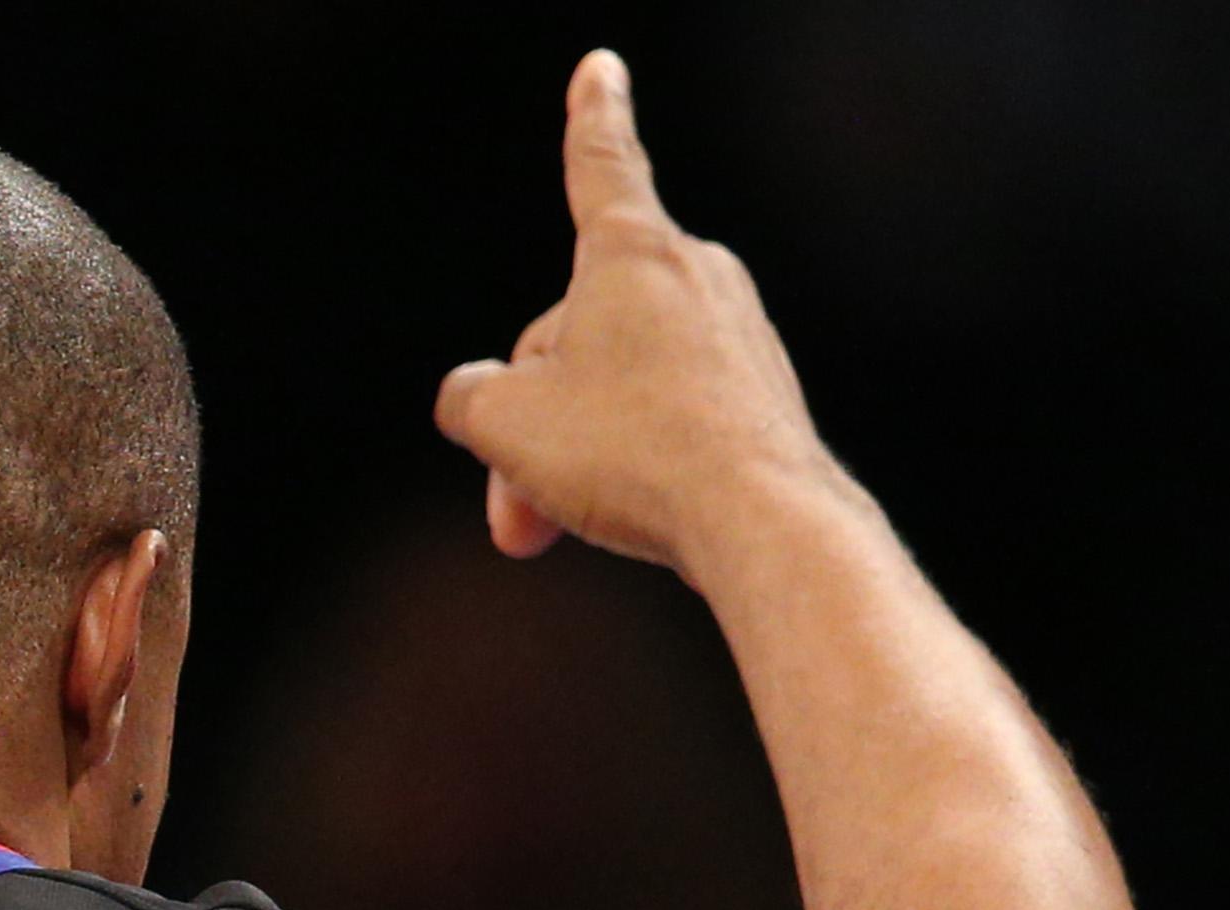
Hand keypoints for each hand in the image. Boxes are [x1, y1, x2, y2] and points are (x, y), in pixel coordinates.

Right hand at [435, 51, 841, 579]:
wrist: (759, 519)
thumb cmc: (633, 453)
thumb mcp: (503, 422)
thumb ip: (468, 396)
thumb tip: (478, 396)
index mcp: (629, 255)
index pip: (601, 167)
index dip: (589, 118)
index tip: (601, 70)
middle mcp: (693, 276)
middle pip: (576, 332)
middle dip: (533, 417)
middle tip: (513, 503)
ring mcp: (735, 333)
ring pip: (619, 383)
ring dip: (572, 454)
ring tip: (559, 519)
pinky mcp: (760, 392)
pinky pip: (669, 416)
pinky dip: (632, 465)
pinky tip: (629, 515)